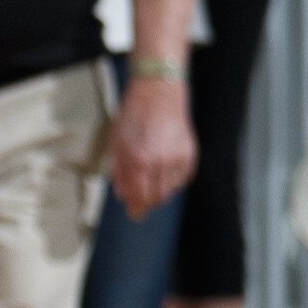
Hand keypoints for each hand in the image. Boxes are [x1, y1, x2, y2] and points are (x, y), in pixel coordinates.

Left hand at [110, 74, 197, 217]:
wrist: (159, 93)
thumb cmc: (135, 113)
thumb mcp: (117, 142)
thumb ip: (120, 171)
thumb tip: (122, 193)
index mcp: (138, 160)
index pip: (139, 196)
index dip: (136, 208)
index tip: (134, 214)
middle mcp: (160, 162)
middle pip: (156, 198)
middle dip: (147, 202)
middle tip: (140, 202)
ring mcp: (178, 157)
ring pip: (171, 190)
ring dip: (159, 191)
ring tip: (151, 182)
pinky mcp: (190, 153)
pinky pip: (183, 178)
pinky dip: (173, 181)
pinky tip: (164, 173)